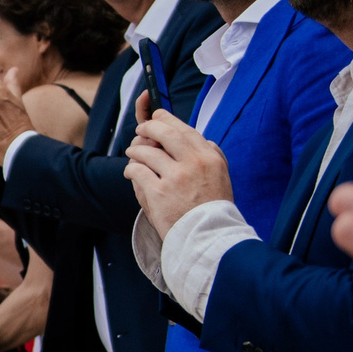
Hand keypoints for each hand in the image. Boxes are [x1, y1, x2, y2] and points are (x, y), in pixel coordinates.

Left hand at [123, 110, 234, 234]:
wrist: (207, 236)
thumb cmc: (212, 208)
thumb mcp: (222, 177)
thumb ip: (212, 156)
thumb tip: (202, 139)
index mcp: (210, 158)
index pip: (186, 130)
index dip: (168, 119)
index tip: (158, 115)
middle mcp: (194, 164)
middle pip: (164, 133)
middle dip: (148, 127)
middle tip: (141, 130)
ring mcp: (175, 177)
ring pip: (146, 152)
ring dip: (135, 150)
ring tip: (133, 153)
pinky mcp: (158, 192)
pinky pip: (137, 171)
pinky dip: (131, 169)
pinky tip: (131, 172)